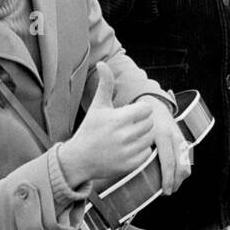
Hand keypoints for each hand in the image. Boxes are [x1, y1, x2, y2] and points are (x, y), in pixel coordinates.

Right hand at [60, 63, 155, 192]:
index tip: (130, 113)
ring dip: (143, 136)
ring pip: (150, 138)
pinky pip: (147, 153)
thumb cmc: (90, 129)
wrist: (78, 160)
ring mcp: (127, 152)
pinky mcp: (130, 165)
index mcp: (118, 119)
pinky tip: (127, 148)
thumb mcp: (98, 107)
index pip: (147, 109)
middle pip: (150, 123)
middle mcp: (124, 136)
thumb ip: (105, 84)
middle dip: (142, 123)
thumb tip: (102, 64)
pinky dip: (140, 151)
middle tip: (128, 126)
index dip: (140, 110)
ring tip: (128, 136)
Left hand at [136, 95, 190, 195]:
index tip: (164, 191)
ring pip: (186, 163)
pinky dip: (181, 169)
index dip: (168, 179)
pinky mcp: (183, 139)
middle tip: (167, 192)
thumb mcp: (135, 128)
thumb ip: (134, 146)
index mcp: (162, 134)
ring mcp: (180, 138)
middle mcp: (174, 136)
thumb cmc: (139, 119)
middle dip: (176, 182)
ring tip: (170, 187)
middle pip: (181, 165)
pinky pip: (186, 158)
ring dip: (180, 177)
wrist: (153, 102)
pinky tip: (173, 176)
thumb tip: (127, 167)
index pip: (168, 161)